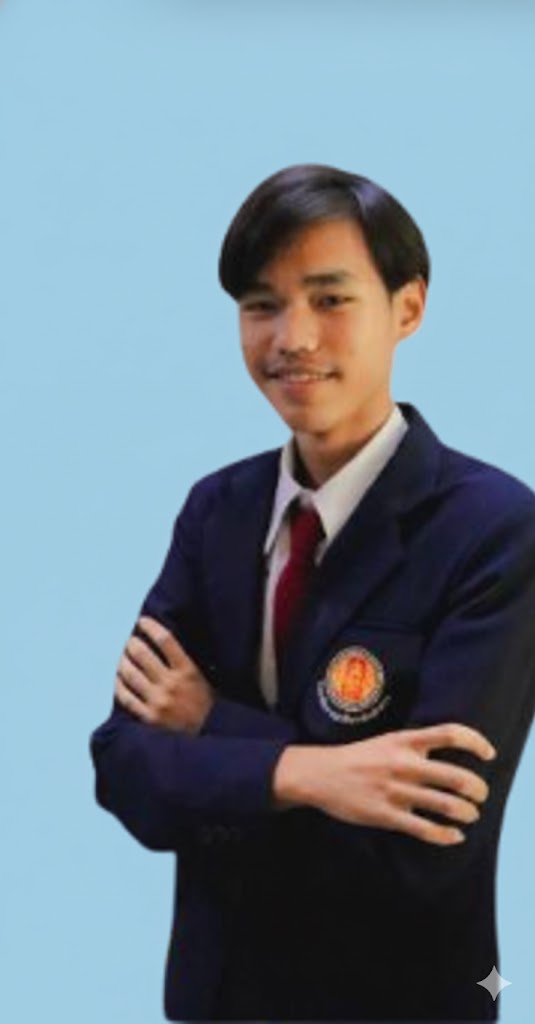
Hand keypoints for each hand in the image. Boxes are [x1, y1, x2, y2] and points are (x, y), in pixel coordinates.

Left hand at [114, 616, 215, 734]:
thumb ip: (186, 662)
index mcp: (188, 670)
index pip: (165, 640)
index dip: (150, 626)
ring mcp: (158, 701)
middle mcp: (171, 684)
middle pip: (142, 654)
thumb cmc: (207, 705)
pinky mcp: (148, 717)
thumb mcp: (204, 678)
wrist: (209, 735)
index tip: (143, 621)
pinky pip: (126, 697)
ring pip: (130, 673)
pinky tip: (119, 678)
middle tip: (131, 641)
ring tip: (123, 657)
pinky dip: (119, 684)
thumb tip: (166, 642)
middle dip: (132, 643)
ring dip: (123, 661)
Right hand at [272, 722, 496, 845]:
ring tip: (471, 814)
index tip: (488, 754)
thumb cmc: (358, 758)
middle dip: (477, 789)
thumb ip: (416, 746)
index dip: (476, 742)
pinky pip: (425, 829)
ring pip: (445, 804)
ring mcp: (395, 790)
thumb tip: (449, 755)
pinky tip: (454, 836)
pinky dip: (446, 835)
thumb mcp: (387, 741)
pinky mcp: (386, 815)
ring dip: (466, 812)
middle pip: (455, 775)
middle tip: (481, 794)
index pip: (450, 734)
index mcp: (404, 740)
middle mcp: (403, 763)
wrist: (320, 774)